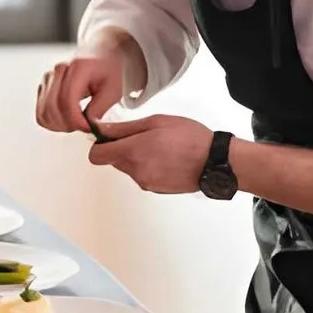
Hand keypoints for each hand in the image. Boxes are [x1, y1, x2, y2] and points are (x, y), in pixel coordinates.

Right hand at [36, 54, 125, 132]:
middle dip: (68, 124)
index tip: (87, 128)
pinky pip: (41, 112)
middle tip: (83, 127)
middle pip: (52, 107)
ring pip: (44, 112)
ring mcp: (48, 78)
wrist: (100, 54)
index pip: (67, 100)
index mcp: (78, 68)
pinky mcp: (43, 86)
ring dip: (59, 125)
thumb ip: (100, 108)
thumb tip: (87, 124)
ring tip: (76, 123)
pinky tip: (66, 121)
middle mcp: (59, 71)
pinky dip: (52, 123)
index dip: (75, 120)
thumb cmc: (107, 68)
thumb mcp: (113, 89)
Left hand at [87, 114, 213, 193]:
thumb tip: (102, 129)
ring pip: (128, 168)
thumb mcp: (156, 122)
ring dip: (136, 158)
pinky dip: (148, 167)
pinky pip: (142, 176)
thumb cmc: (191, 139)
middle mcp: (135, 171)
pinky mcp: (155, 189)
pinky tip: (165, 159)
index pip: (96, 155)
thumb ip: (124, 128)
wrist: (215, 162)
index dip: (99, 144)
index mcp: (132, 151)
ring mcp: (145, 182)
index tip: (109, 137)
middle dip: (120, 149)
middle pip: (112, 161)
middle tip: (142, 137)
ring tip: (159, 147)